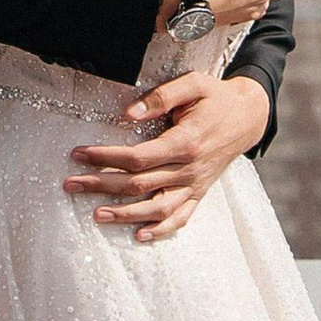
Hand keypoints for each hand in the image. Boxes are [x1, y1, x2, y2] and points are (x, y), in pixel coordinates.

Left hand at [65, 72, 269, 242]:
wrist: (249, 116)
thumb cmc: (217, 97)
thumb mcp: (193, 84)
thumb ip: (161, 97)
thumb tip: (128, 113)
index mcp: (186, 141)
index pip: (138, 157)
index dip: (106, 157)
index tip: (79, 154)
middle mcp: (190, 168)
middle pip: (139, 184)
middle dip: (101, 185)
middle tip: (70, 184)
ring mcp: (196, 184)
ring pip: (157, 207)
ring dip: (126, 214)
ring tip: (97, 215)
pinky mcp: (200, 192)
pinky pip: (182, 217)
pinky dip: (161, 230)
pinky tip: (140, 235)